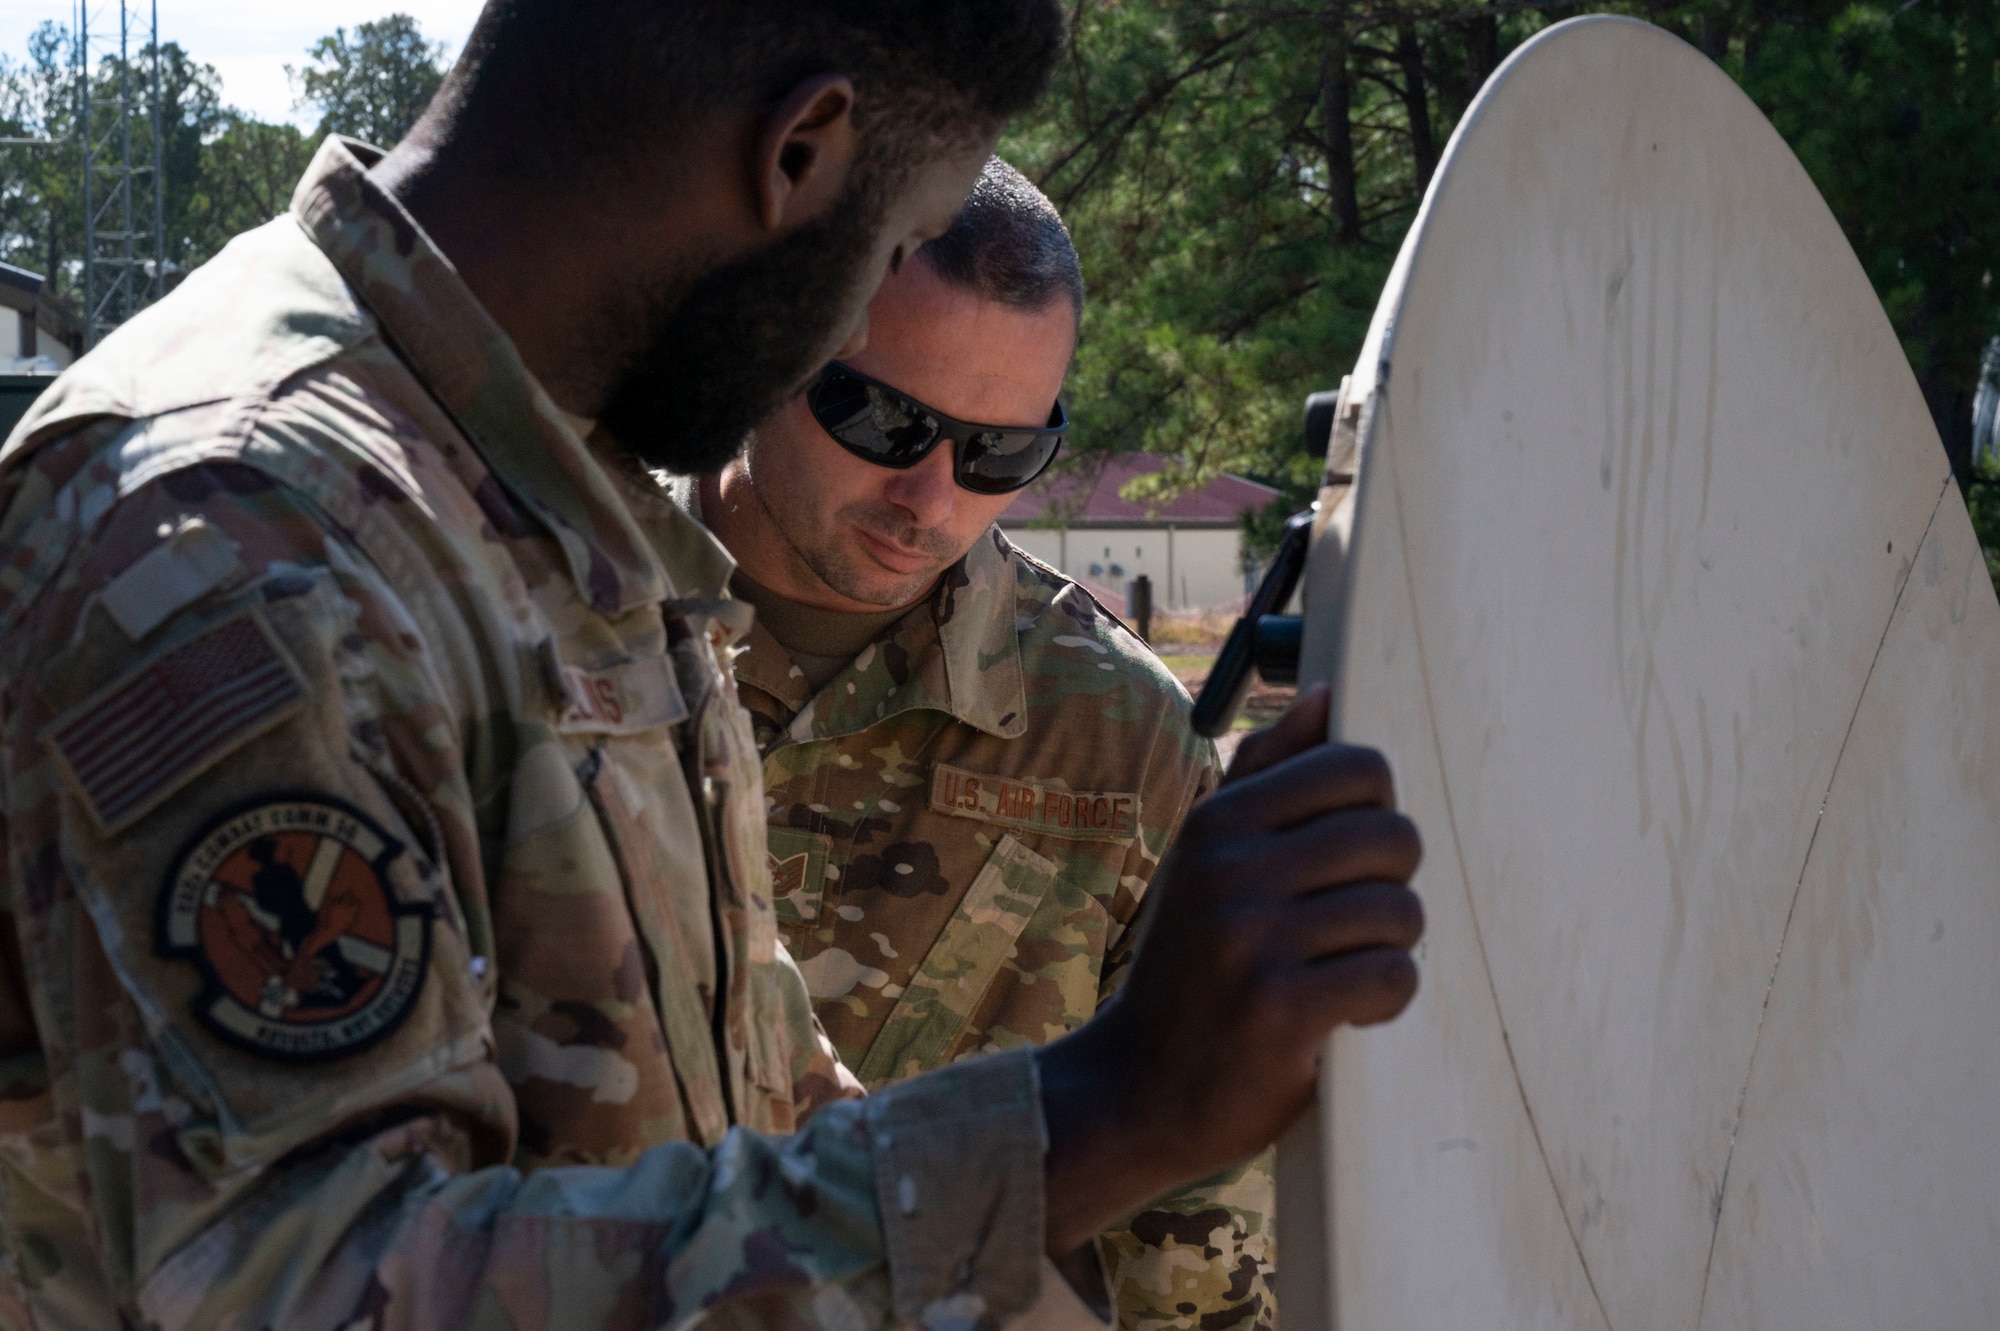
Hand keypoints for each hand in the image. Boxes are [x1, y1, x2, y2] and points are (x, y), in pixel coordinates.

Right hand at [1036, 683, 1423, 1251]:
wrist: (1138, 1089)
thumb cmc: (1192, 968)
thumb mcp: (1208, 861)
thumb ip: (1266, 775)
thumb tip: (1323, 694)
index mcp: (1221, 820)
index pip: (1357, 767)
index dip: (1377, 814)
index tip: (1348, 862)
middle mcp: (1231, 868)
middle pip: (1394, 836)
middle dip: (1391, 887)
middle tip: (1348, 927)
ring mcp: (1253, 938)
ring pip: (1402, 911)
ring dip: (1389, 951)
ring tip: (1341, 972)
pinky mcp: (1281, 1008)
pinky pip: (1394, 976)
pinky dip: (1384, 1001)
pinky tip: (1343, 1013)